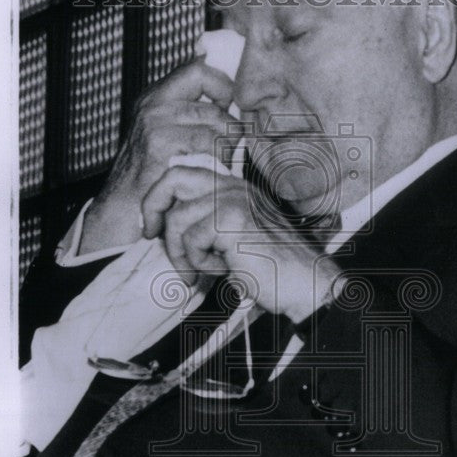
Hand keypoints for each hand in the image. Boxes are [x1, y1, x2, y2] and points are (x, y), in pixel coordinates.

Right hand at [78, 60, 236, 253]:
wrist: (120, 212)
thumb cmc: (150, 180)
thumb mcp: (164, 139)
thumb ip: (188, 117)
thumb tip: (226, 98)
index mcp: (155, 98)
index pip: (198, 68)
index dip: (223, 85)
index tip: (230, 111)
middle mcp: (153, 103)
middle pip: (210, 86)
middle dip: (230, 116)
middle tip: (233, 143)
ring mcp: (154, 121)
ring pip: (215, 117)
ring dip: (229, 142)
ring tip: (226, 162)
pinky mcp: (159, 143)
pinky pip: (208, 141)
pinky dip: (220, 158)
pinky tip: (216, 173)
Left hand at [141, 166, 339, 322]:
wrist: (304, 283)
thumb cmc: (270, 268)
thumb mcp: (231, 239)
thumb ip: (204, 225)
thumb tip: (162, 227)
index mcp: (233, 188)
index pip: (182, 173)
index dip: (158, 197)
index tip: (151, 226)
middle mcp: (233, 187)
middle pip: (173, 179)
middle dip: (153, 210)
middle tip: (152, 237)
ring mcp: (234, 200)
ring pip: (178, 220)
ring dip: (182, 253)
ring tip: (202, 270)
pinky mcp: (233, 220)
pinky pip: (192, 240)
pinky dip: (200, 262)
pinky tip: (224, 268)